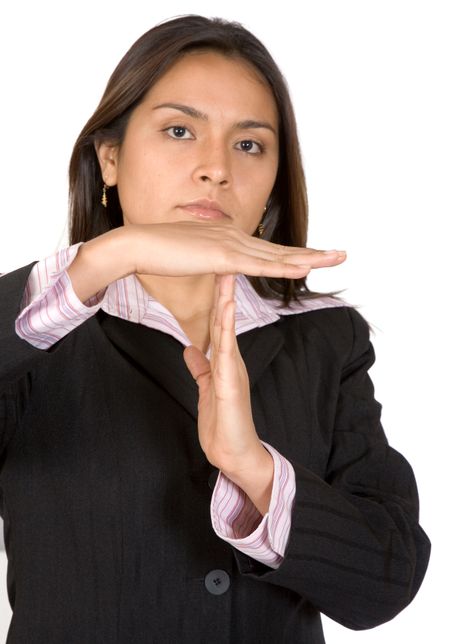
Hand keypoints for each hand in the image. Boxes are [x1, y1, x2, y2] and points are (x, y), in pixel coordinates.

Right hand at [130, 219, 345, 279]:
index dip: (293, 255)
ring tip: (337, 258)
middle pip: (281, 249)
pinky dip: (284, 267)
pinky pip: (259, 265)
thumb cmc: (159, 251)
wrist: (137, 244)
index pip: (268, 249)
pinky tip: (304, 269)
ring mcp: (230, 243)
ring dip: (310, 258)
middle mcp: (235, 235)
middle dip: (313, 253)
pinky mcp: (222, 256)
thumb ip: (208, 257)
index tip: (315, 258)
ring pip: (277, 256)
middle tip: (341, 255)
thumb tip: (216, 262)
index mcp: (229, 235)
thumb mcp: (191, 254)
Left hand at [182, 272, 264, 473]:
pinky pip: (226, 350)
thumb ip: (200, 367)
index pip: (218, 321)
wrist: (234, 452)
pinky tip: (224, 310)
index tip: (212, 270)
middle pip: (225, 317)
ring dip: (226, 300)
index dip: (215, 295)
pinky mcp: (230, 381)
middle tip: (223, 256)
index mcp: (224, 359)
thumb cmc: (223, 423)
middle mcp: (231, 358)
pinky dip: (225, 328)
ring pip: (228, 327)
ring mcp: (232, 368)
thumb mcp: (207, 388)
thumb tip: (191, 349)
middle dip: (223, 287)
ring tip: (226, 273)